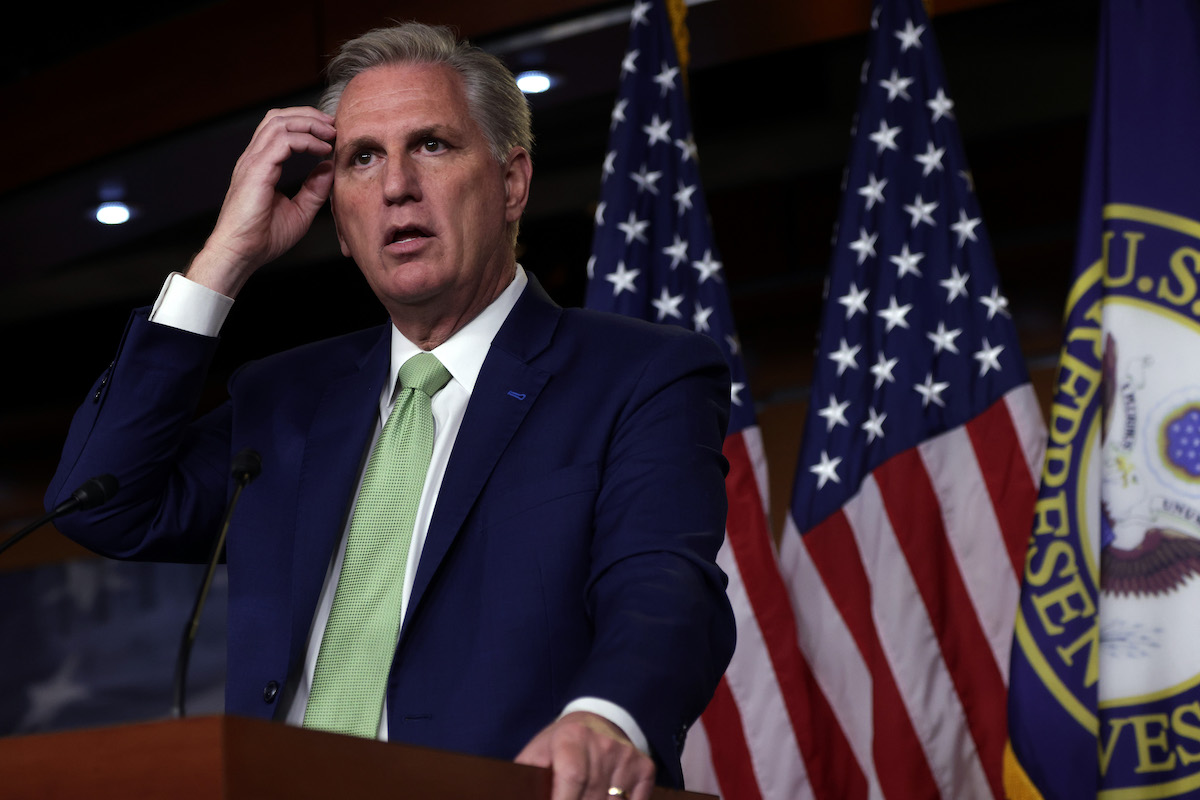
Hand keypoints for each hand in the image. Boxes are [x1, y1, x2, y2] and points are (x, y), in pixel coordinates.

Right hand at [187, 107, 335, 296]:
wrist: (241, 253)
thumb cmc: (263, 238)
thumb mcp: (300, 211)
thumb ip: (314, 189)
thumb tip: (328, 167)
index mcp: (261, 165)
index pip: (279, 129)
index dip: (306, 125)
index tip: (330, 134)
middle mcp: (254, 158)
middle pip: (278, 118)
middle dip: (309, 116)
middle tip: (334, 125)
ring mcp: (253, 162)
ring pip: (279, 123)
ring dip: (309, 124)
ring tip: (331, 134)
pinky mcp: (256, 170)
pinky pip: (283, 141)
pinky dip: (306, 140)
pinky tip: (322, 150)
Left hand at [515, 711, 655, 799]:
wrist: (604, 717)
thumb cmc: (563, 742)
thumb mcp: (539, 751)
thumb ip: (525, 776)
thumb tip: (510, 794)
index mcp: (572, 739)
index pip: (572, 777)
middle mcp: (604, 746)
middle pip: (591, 797)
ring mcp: (627, 758)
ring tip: (584, 798)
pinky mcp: (645, 769)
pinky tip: (605, 798)